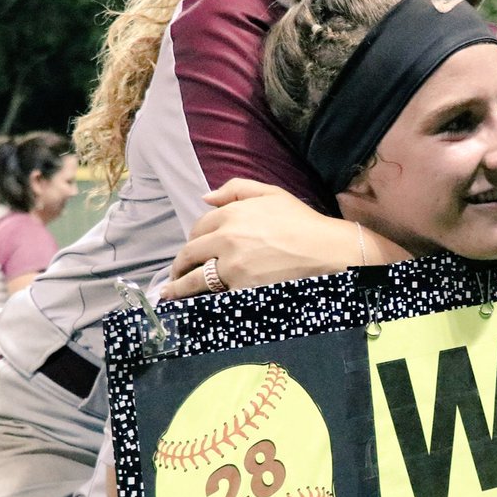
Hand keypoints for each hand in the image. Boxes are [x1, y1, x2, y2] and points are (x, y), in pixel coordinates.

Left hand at [161, 179, 407, 299]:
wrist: (327, 250)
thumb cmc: (303, 222)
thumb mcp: (272, 194)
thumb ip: (236, 189)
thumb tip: (205, 197)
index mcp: (231, 213)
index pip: (198, 228)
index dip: (192, 240)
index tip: (191, 251)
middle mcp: (226, 238)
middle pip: (190, 254)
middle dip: (179, 266)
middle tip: (175, 276)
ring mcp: (232, 265)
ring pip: (195, 279)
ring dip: (178, 287)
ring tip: (169, 295)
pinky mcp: (241, 288)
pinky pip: (215, 295)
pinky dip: (202, 301)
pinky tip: (193, 307)